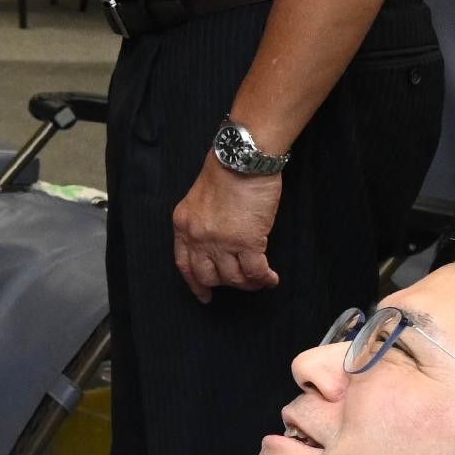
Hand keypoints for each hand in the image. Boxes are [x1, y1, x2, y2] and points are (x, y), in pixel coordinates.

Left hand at [172, 159, 282, 301]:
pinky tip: (271, 278)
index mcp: (184, 226)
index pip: (184, 264)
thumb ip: (202, 222)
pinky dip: (264, 279)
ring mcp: (221, 242)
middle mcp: (198, 238)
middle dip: (225, 284)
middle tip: (240, 283)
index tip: (203, 295)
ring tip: (259, 279)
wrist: (241, 159)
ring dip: (248, 283)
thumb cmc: (226, 171)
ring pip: (233, 278)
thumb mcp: (199, 199)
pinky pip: (254, 272)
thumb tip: (217, 243)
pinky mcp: (246, 242)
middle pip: (208, 276)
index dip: (195, 283)